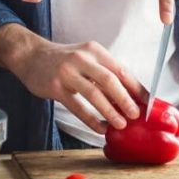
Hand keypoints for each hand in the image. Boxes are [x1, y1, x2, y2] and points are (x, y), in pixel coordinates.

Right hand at [0, 25, 143, 132]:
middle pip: (109, 80)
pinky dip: (91, 120)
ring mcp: (67, 72)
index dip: (136, 88)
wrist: (31, 56)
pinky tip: (99, 128)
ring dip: (109, 111)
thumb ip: (104, 72)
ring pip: (93, 94)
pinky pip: (77, 107)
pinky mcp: (55, 86)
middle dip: (125, 100)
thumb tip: (131, 96)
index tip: (147, 103)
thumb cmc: (64, 60)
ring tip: (120, 124)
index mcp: (94, 50)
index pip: (121, 70)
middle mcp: (81, 58)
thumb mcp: (86, 57)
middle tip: (135, 115)